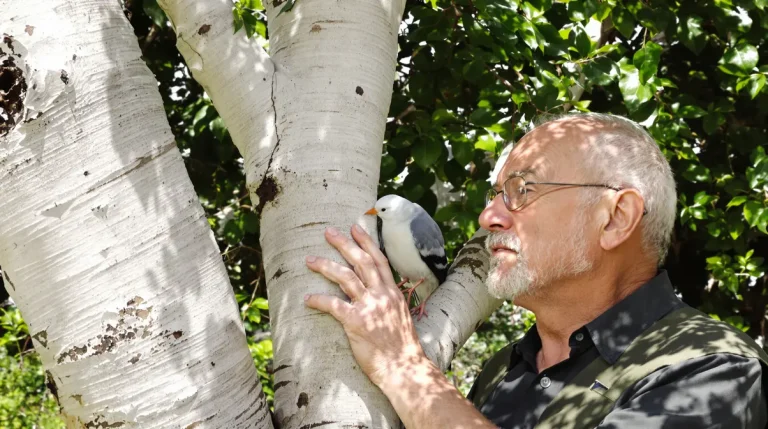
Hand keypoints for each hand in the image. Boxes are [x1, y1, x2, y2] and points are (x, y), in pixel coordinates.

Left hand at [304, 225, 426, 386]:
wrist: (404, 368)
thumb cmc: (401, 347)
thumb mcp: (400, 317)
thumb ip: (388, 302)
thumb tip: (377, 295)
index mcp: (393, 292)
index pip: (379, 260)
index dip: (366, 242)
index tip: (355, 227)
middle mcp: (382, 295)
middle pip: (361, 261)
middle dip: (344, 244)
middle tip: (328, 232)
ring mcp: (370, 307)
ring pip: (345, 277)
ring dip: (325, 265)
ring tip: (310, 259)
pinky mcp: (356, 322)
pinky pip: (333, 305)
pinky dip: (318, 300)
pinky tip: (307, 298)